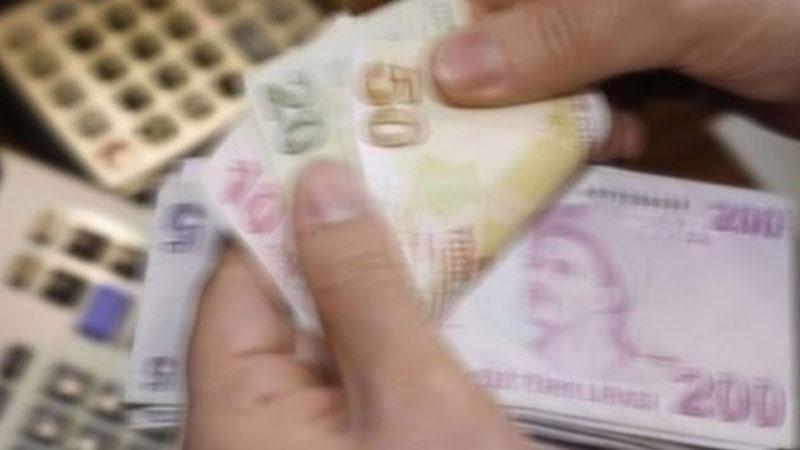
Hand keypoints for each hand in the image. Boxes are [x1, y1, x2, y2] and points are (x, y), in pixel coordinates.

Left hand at [184, 161, 528, 449]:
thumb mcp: (411, 396)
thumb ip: (362, 289)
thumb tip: (320, 184)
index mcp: (238, 411)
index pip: (238, 278)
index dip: (284, 207)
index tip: (331, 147)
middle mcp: (258, 421)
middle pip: (290, 301)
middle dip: (348, 243)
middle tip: (402, 175)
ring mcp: (306, 434)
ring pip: (335, 333)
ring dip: (385, 287)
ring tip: (439, 223)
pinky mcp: (353, 439)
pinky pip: (363, 370)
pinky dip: (400, 333)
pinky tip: (448, 295)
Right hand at [433, 0, 799, 155]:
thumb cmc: (784, 7)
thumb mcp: (675, 6)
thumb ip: (565, 31)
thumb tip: (448, 73)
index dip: (452, 32)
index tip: (429, 96)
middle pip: (513, 34)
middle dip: (507, 90)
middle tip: (499, 142)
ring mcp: (621, 24)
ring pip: (550, 74)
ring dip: (556, 119)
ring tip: (590, 140)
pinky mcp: (651, 60)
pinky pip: (595, 97)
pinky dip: (601, 127)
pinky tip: (626, 140)